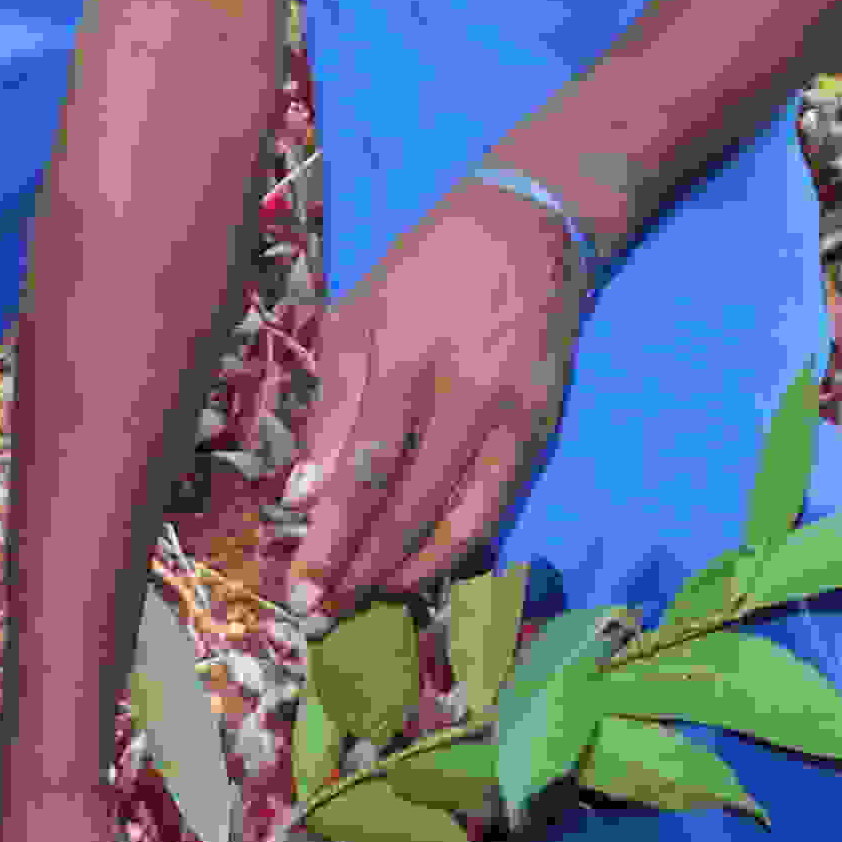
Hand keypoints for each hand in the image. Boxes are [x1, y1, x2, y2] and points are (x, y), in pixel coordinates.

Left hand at [274, 173, 598, 618]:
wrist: (529, 228)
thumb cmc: (423, 271)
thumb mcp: (359, 316)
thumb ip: (333, 409)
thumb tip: (305, 498)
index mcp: (406, 358)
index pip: (365, 470)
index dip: (331, 539)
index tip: (299, 589)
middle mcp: (467, 394)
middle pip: (410, 508)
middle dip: (360, 570)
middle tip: (320, 613)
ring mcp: (513, 417)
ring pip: (460, 522)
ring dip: (407, 571)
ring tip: (362, 597)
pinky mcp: (541, 431)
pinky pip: (495, 508)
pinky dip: (454, 548)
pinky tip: (417, 566)